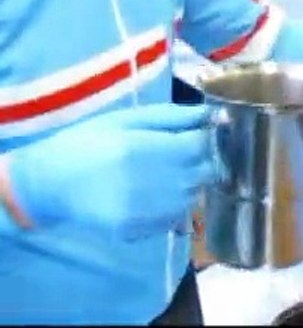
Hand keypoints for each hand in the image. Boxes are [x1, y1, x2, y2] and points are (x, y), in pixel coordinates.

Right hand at [6, 104, 214, 236]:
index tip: (204, 133)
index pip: (199, 145)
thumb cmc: (87, 141)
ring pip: (192, 197)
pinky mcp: (134, 230)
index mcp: (142, 148)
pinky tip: (156, 192)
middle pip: (202, 173)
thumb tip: (213, 113)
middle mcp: (145, 182)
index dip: (208, 138)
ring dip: (190, 183)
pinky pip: (173, 218)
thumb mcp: (126, 119)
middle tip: (187, 152)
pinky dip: (174, 205)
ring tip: (168, 172)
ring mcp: (141, 210)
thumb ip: (172, 116)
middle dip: (203, 160)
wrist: (47, 182)